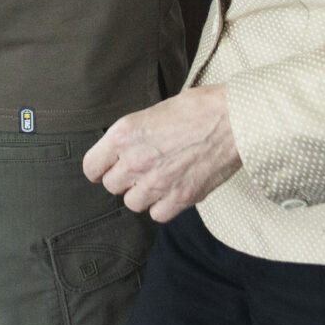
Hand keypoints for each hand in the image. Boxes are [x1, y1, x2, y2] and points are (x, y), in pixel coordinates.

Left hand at [84, 85, 240, 222]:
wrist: (233, 120)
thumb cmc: (197, 108)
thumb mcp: (152, 112)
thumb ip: (133, 136)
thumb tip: (123, 152)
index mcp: (124, 134)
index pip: (91, 167)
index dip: (99, 168)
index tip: (107, 168)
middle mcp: (135, 160)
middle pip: (112, 186)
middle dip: (123, 179)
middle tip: (140, 169)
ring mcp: (157, 182)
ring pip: (132, 203)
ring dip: (142, 194)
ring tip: (157, 180)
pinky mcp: (180, 197)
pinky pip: (157, 215)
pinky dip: (162, 206)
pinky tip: (171, 191)